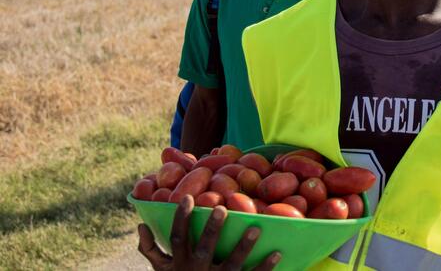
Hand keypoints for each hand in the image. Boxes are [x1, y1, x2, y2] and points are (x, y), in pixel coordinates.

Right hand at [138, 196, 280, 270]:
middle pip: (205, 248)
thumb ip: (150, 249)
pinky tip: (277, 253)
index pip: (177, 237)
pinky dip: (265, 267)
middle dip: (213, 229)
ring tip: (256, 227)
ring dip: (244, 246)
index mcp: (179, 263)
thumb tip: (140, 224)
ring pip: (231, 263)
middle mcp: (196, 270)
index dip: (181, 218)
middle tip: (222, 208)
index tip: (188, 198)